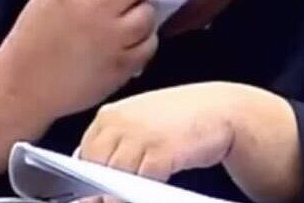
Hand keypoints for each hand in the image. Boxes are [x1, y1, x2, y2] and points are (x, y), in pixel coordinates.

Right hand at [0, 0, 159, 118]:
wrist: (23, 87)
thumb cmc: (32, 42)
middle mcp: (95, 13)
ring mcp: (111, 41)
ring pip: (148, 14)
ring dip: (142, 12)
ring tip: (130, 17)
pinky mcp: (121, 67)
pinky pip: (149, 45)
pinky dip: (144, 40)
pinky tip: (130, 41)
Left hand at [77, 82, 241, 182]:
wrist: (220, 109)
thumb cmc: (179, 119)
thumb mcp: (140, 124)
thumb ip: (115, 144)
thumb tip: (91, 178)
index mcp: (110, 115)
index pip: (84, 152)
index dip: (87, 177)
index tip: (92, 192)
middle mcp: (120, 122)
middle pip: (94, 166)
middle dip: (99, 189)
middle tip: (107, 198)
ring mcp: (139, 135)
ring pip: (114, 177)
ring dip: (117, 193)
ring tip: (126, 195)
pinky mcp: (159, 151)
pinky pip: (139, 182)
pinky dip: (139, 192)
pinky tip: (147, 192)